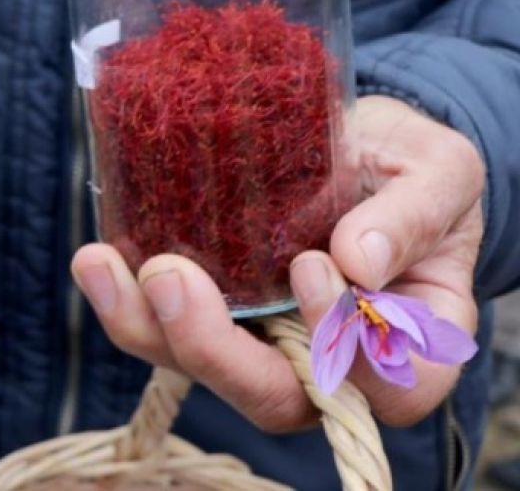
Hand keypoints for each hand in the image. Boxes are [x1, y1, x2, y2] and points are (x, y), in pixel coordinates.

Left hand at [71, 95, 483, 430]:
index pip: (388, 386)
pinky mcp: (209, 315)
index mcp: (410, 346)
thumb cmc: (408, 167)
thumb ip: (414, 214)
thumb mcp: (439, 172)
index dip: (342, 343)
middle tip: (169, 276)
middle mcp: (329, 366)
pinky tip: (97, 258)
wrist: (353, 141)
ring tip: (103, 265)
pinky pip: (160, 328)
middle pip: (272, 395)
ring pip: (200, 368)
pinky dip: (123, 299)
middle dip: (211, 346)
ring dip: (145, 325)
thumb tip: (358, 260)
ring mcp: (261, 346)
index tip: (307, 265)